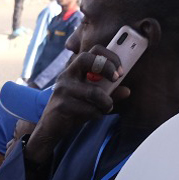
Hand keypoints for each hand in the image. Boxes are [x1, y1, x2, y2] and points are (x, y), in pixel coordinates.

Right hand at [26, 45, 128, 168]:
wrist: (51, 128)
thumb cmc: (74, 109)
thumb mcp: (94, 99)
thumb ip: (109, 93)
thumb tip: (127, 91)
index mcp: (75, 69)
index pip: (94, 51)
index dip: (110, 57)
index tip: (120, 72)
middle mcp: (66, 75)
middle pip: (87, 58)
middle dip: (107, 67)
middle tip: (116, 79)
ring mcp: (62, 89)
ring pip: (94, 92)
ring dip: (106, 103)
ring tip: (106, 108)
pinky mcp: (62, 105)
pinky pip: (89, 109)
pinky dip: (96, 114)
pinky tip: (92, 116)